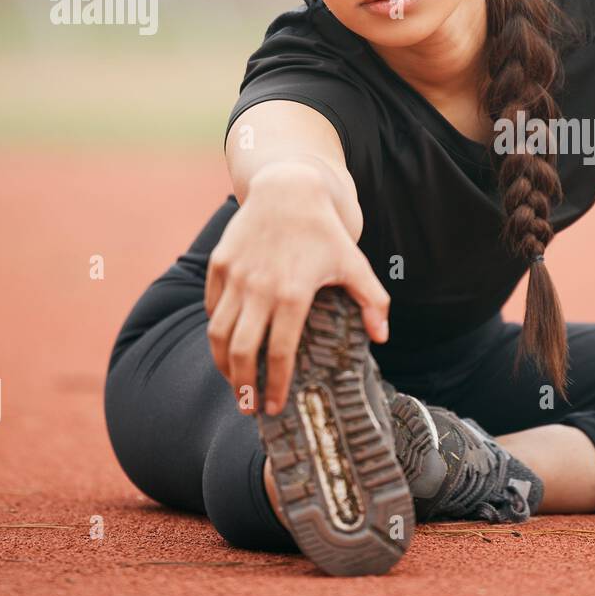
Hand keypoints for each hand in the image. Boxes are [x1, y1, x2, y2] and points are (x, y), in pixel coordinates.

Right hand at [203, 163, 390, 417]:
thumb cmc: (325, 231)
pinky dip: (216, 331)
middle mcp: (258, 288)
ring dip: (224, 364)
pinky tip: (227, 346)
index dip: (276, 385)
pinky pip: (212, 308)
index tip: (274, 407)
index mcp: (293, 294)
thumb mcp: (355, 264)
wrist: (288, 188)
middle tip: (249, 407)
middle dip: (243, 385)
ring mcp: (234, 276)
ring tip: (234, 383)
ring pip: (219, 333)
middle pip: (242, 351)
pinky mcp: (219, 265)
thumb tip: (382, 337)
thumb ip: (373, 301)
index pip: (280, 353)